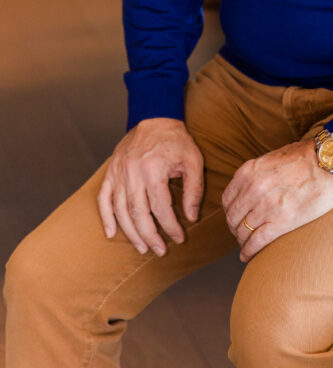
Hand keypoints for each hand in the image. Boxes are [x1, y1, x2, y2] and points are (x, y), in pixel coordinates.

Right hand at [97, 117, 203, 256]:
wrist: (155, 117)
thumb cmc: (176, 140)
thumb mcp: (193, 161)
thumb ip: (194, 190)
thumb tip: (191, 217)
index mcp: (153, 169)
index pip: (160, 207)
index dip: (170, 226)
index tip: (180, 238)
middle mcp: (132, 172)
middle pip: (137, 213)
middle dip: (149, 236)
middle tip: (160, 250)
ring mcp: (118, 172)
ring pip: (120, 210)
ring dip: (130, 233)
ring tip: (142, 247)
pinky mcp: (110, 171)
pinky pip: (103, 199)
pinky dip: (106, 218)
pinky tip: (111, 233)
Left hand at [222, 138, 332, 262]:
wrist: (330, 163)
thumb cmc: (306, 157)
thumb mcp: (273, 158)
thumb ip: (258, 173)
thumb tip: (249, 186)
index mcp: (250, 171)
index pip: (227, 199)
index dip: (230, 212)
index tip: (236, 218)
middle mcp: (254, 188)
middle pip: (233, 218)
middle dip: (235, 228)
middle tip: (241, 233)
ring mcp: (267, 206)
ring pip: (243, 232)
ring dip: (242, 241)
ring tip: (246, 245)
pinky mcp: (282, 221)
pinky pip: (256, 242)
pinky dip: (249, 251)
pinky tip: (247, 256)